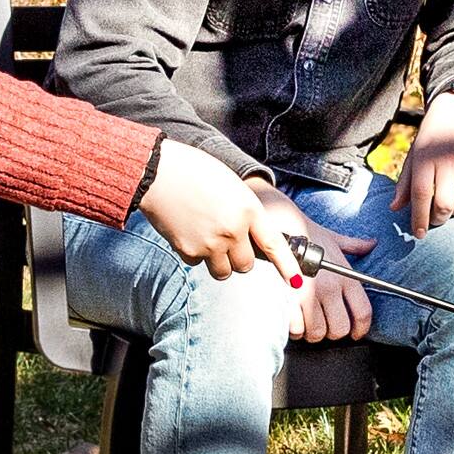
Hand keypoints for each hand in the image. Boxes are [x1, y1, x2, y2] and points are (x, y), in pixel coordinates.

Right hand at [139, 138, 304, 287]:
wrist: (158, 173)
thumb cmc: (194, 172)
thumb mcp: (231, 186)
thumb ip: (244, 211)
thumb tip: (249, 236)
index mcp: (248, 209)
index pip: (273, 244)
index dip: (287, 266)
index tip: (295, 281)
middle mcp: (233, 230)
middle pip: (246, 265)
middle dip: (239, 258)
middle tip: (228, 242)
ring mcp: (210, 243)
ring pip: (223, 271)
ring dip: (219, 261)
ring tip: (207, 238)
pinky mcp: (188, 251)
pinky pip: (198, 264)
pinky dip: (194, 254)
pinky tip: (187, 231)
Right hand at [257, 189, 370, 341]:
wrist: (274, 223)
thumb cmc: (302, 230)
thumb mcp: (331, 237)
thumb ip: (353, 245)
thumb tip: (371, 243)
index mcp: (345, 275)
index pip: (363, 312)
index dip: (361, 328)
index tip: (355, 333)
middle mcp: (330, 288)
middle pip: (339, 329)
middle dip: (331, 332)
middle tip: (323, 324)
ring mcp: (308, 295)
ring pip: (317, 333)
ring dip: (311, 332)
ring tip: (305, 322)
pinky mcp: (287, 299)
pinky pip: (296, 329)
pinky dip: (294, 329)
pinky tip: (291, 320)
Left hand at [394, 92, 453, 237]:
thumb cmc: (433, 137)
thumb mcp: (414, 155)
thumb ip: (405, 183)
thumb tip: (395, 208)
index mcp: (426, 158)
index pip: (421, 195)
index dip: (418, 218)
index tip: (418, 233)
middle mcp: (448, 162)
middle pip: (444, 204)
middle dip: (438, 219)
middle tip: (434, 219)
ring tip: (450, 207)